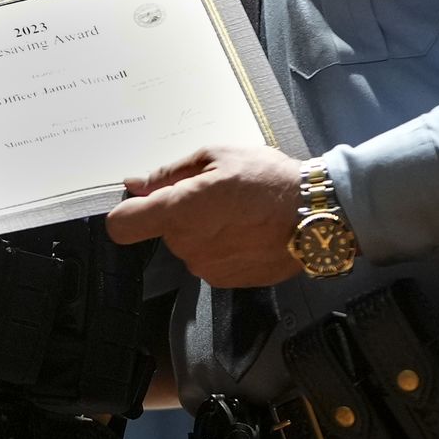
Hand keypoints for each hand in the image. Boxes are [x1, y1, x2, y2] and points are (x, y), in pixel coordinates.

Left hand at [104, 144, 302, 286]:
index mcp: (179, 211)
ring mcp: (206, 268)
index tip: (142, 202)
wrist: (316, 216)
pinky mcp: (226, 282)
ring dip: (203, 230)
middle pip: (163, 230)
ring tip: (238, 212)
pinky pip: (210, 259)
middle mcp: (187, 246)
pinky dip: (222, 247)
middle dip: (181, 212)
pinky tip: (247, 231)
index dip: (127, 212)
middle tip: (216, 193)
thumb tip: (135, 184)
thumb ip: (170, 173)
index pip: (122, 225)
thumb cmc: (267, 178)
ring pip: (188, 245)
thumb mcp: (217, 156)